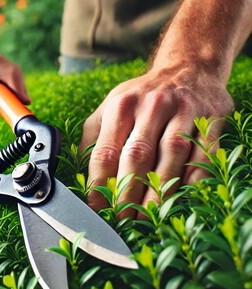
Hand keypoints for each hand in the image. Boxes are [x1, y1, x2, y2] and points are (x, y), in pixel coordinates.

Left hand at [80, 63, 233, 218]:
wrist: (188, 68)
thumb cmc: (143, 97)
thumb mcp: (111, 107)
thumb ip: (93, 137)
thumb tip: (78, 171)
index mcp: (121, 105)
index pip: (105, 152)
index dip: (99, 185)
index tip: (96, 208)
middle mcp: (151, 105)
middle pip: (137, 156)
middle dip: (128, 193)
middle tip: (123, 219)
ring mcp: (184, 110)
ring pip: (171, 155)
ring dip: (159, 191)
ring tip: (149, 216)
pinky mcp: (210, 118)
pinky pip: (202, 153)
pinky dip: (192, 177)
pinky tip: (181, 197)